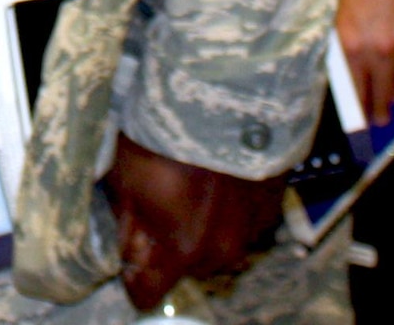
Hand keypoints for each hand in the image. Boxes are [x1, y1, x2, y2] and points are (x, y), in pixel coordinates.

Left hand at [105, 133, 286, 312]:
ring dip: (203, 227)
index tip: (129, 259)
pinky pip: (244, 223)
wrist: (221, 102)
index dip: (134, 277)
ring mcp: (249, 231)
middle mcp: (218, 251)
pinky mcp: (270, 207)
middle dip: (170, 243)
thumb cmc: (165, 138)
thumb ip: (125, 222)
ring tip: (191, 184)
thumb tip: (127, 247)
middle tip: (158, 202)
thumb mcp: (123, 179)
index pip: (147, 292)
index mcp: (179, 250)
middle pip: (185, 266)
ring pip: (217, 246)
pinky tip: (218, 177)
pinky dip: (230, 209)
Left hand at [337, 0, 393, 126]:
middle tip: (379, 118)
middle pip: (381, 91)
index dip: (357, 107)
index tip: (360, 122)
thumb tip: (338, 65)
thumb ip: (338, 37)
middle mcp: (379, 49)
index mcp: (350, 43)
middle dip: (380, 107)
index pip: (353, 88)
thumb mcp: (334, 8)